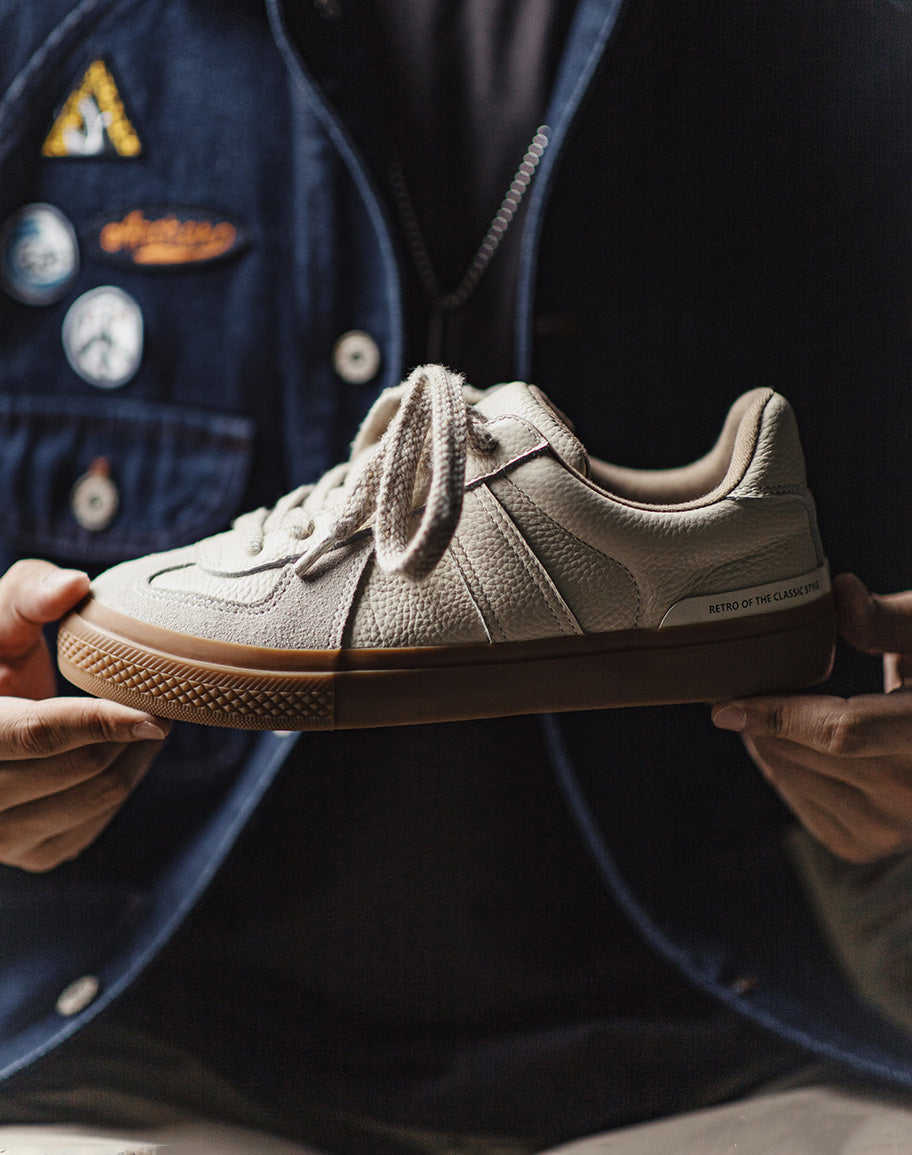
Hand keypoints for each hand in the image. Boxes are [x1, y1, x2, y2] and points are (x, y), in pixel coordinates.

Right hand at [0, 559, 169, 871]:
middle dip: (130, 728)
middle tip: (160, 693)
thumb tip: (76, 586)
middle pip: (79, 767)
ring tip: (145, 714)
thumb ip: (26, 594)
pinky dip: (123, 778)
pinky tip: (122, 746)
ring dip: (136, 753)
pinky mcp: (30, 856)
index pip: (33, 735)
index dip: (96, 722)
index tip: (153, 712)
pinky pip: (98, 819)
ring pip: (96, 795)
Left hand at [712, 573, 911, 863]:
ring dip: (766, 742)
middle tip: (740, 682)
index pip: (842, 732)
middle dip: (763, 718)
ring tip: (759, 706)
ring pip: (799, 781)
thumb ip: (887, 620)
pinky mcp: (867, 845)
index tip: (725, 704)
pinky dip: (782, 770)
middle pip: (810, 754)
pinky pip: (802, 806)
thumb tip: (839, 593)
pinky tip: (781, 741)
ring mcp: (892, 830)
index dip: (777, 715)